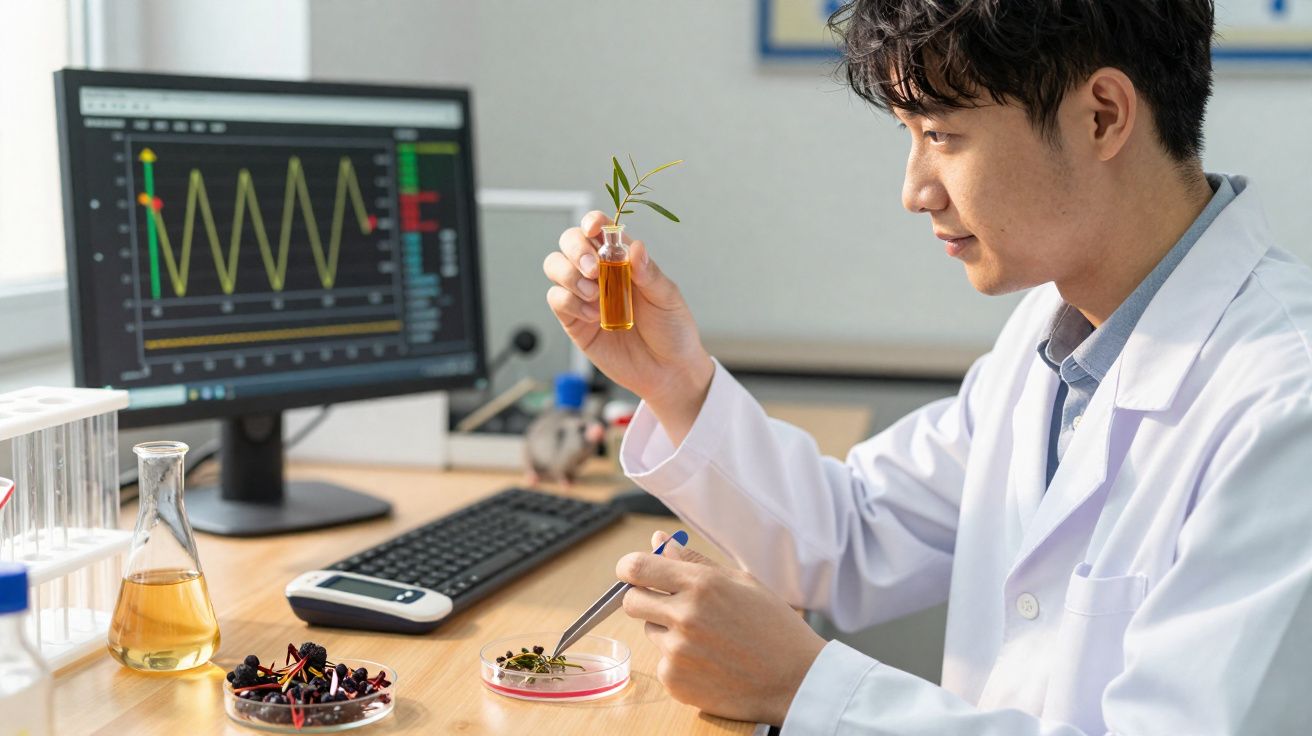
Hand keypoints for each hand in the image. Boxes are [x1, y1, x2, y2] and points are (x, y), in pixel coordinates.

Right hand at [544, 212, 713, 442]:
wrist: (668, 372)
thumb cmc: (672, 331)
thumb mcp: (667, 298)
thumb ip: (648, 273)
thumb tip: (635, 247)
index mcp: (624, 259)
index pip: (600, 229)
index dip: (592, 222)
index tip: (595, 228)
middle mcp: (600, 273)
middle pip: (570, 242)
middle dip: (576, 249)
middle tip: (594, 269)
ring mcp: (585, 296)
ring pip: (555, 266)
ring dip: (569, 274)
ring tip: (595, 294)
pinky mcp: (574, 321)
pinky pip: (557, 300)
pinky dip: (570, 302)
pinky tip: (593, 316)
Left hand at [617, 531, 826, 724]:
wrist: (796, 679)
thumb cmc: (772, 625)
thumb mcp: (740, 581)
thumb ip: (692, 559)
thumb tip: (658, 540)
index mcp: (701, 584)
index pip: (635, 567)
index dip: (629, 568)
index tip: (634, 572)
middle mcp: (685, 616)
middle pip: (630, 601)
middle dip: (644, 599)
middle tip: (671, 605)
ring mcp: (678, 652)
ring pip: (649, 631)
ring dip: (666, 631)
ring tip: (706, 637)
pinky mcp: (675, 681)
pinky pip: (662, 661)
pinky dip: (678, 661)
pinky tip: (709, 662)